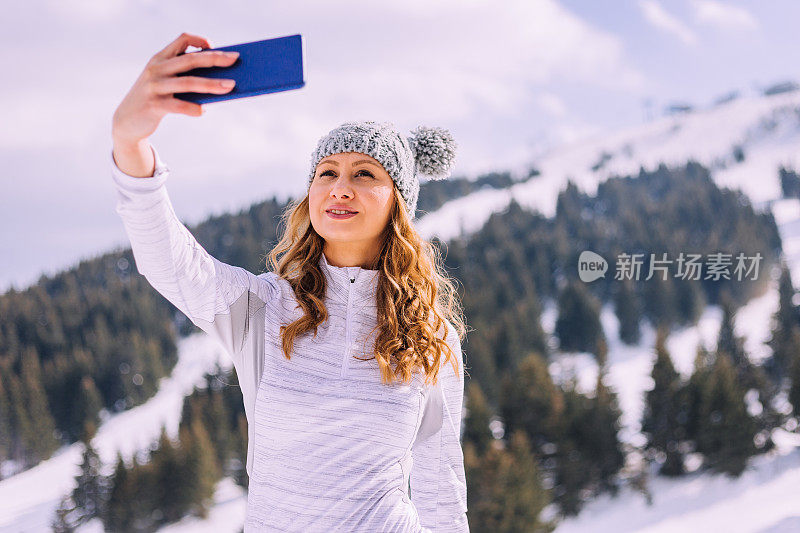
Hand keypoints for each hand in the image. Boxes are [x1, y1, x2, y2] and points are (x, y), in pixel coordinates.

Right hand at [111, 32, 238, 146]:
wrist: (127, 121)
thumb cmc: (155, 99)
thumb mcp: (166, 83)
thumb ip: (185, 78)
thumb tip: (221, 82)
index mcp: (160, 59)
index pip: (181, 40)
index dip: (199, 40)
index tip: (214, 46)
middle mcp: (156, 69)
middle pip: (190, 60)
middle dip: (215, 59)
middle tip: (236, 60)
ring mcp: (154, 87)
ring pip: (188, 82)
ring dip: (212, 84)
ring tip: (231, 86)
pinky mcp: (154, 105)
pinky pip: (179, 106)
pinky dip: (194, 108)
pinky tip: (204, 110)